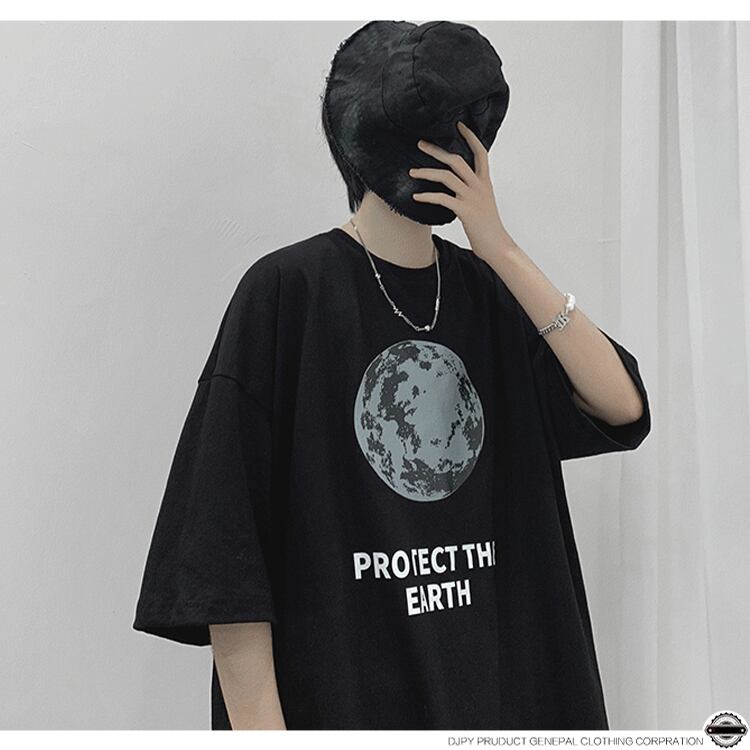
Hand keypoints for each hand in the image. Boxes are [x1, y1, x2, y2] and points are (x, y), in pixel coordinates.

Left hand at [410, 121, 515, 259]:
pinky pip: (442, 198)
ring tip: (412, 171)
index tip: (459, 124)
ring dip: (427, 172)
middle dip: (437, 150)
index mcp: (485, 183)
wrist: (498, 247)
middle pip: (457, 160)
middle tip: (420, 144)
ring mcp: (472, 198)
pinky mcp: (465, 211)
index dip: (470, 137)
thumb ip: (472, 193)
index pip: (480, 152)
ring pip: (447, 176)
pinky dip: (427, 196)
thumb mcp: (483, 204)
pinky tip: (417, 196)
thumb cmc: (489, 228)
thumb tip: (457, 188)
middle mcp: (479, 186)